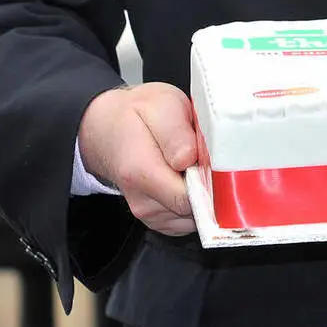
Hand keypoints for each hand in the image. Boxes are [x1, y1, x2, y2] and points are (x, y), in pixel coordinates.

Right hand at [78, 82, 197, 235]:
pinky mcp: (156, 219)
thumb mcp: (160, 106)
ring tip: (194, 164)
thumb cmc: (137, 115)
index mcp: (141, 172)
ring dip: (203, 194)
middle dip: (210, 187)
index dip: (210, 182)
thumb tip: (189, 159)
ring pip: (192, 217)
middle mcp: (142, 201)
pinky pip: (186, 220)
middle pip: (193, 210)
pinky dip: (195, 201)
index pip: (188, 198)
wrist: (109, 128)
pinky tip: (189, 177)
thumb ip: (175, 133)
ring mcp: (148, 214)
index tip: (218, 163)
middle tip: (207, 157)